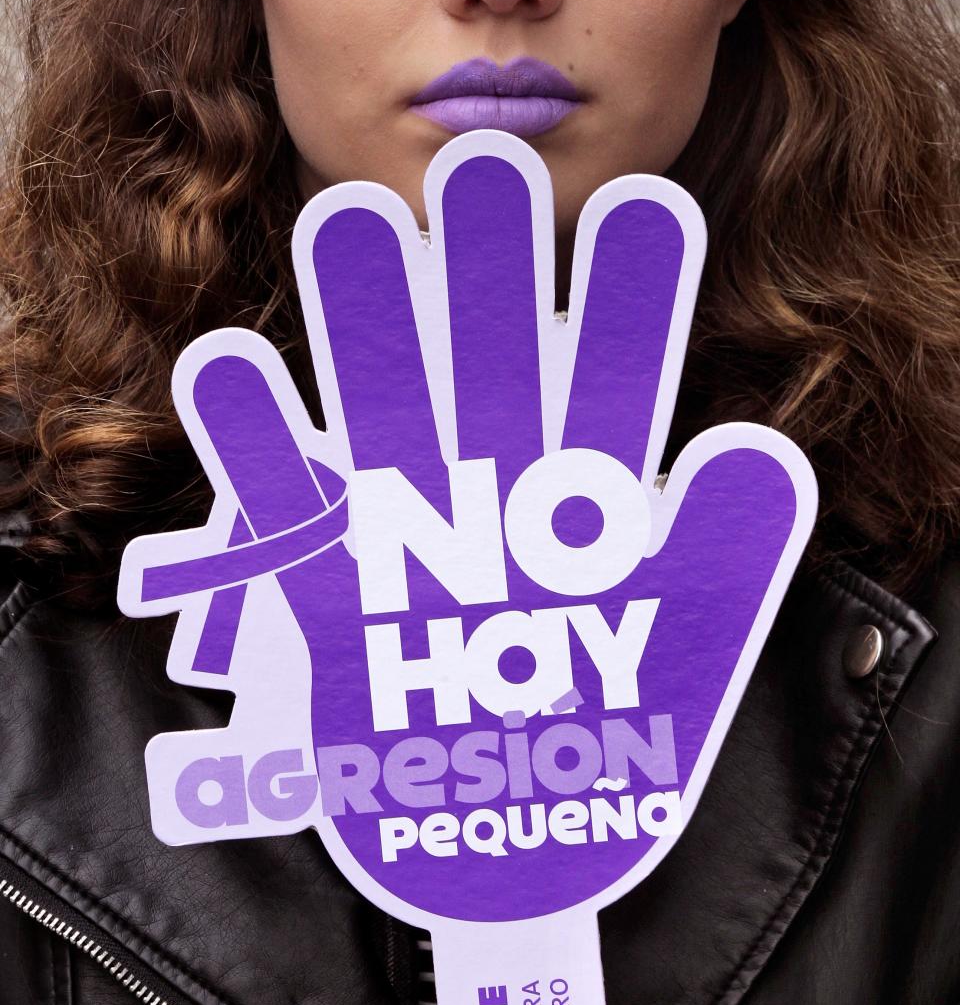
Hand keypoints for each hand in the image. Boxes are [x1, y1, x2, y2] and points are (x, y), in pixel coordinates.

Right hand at [121, 132, 814, 925]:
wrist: (501, 835)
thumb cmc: (601, 734)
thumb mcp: (677, 643)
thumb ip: (722, 551)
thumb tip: (760, 455)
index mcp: (586, 489)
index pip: (613, 371)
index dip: (631, 295)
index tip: (647, 209)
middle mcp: (492, 483)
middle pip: (488, 356)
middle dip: (488, 271)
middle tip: (484, 169)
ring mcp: (404, 518)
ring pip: (380, 397)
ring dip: (365, 320)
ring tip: (349, 224)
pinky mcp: (327, 578)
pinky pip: (279, 496)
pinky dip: (253, 440)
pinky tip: (229, 372)